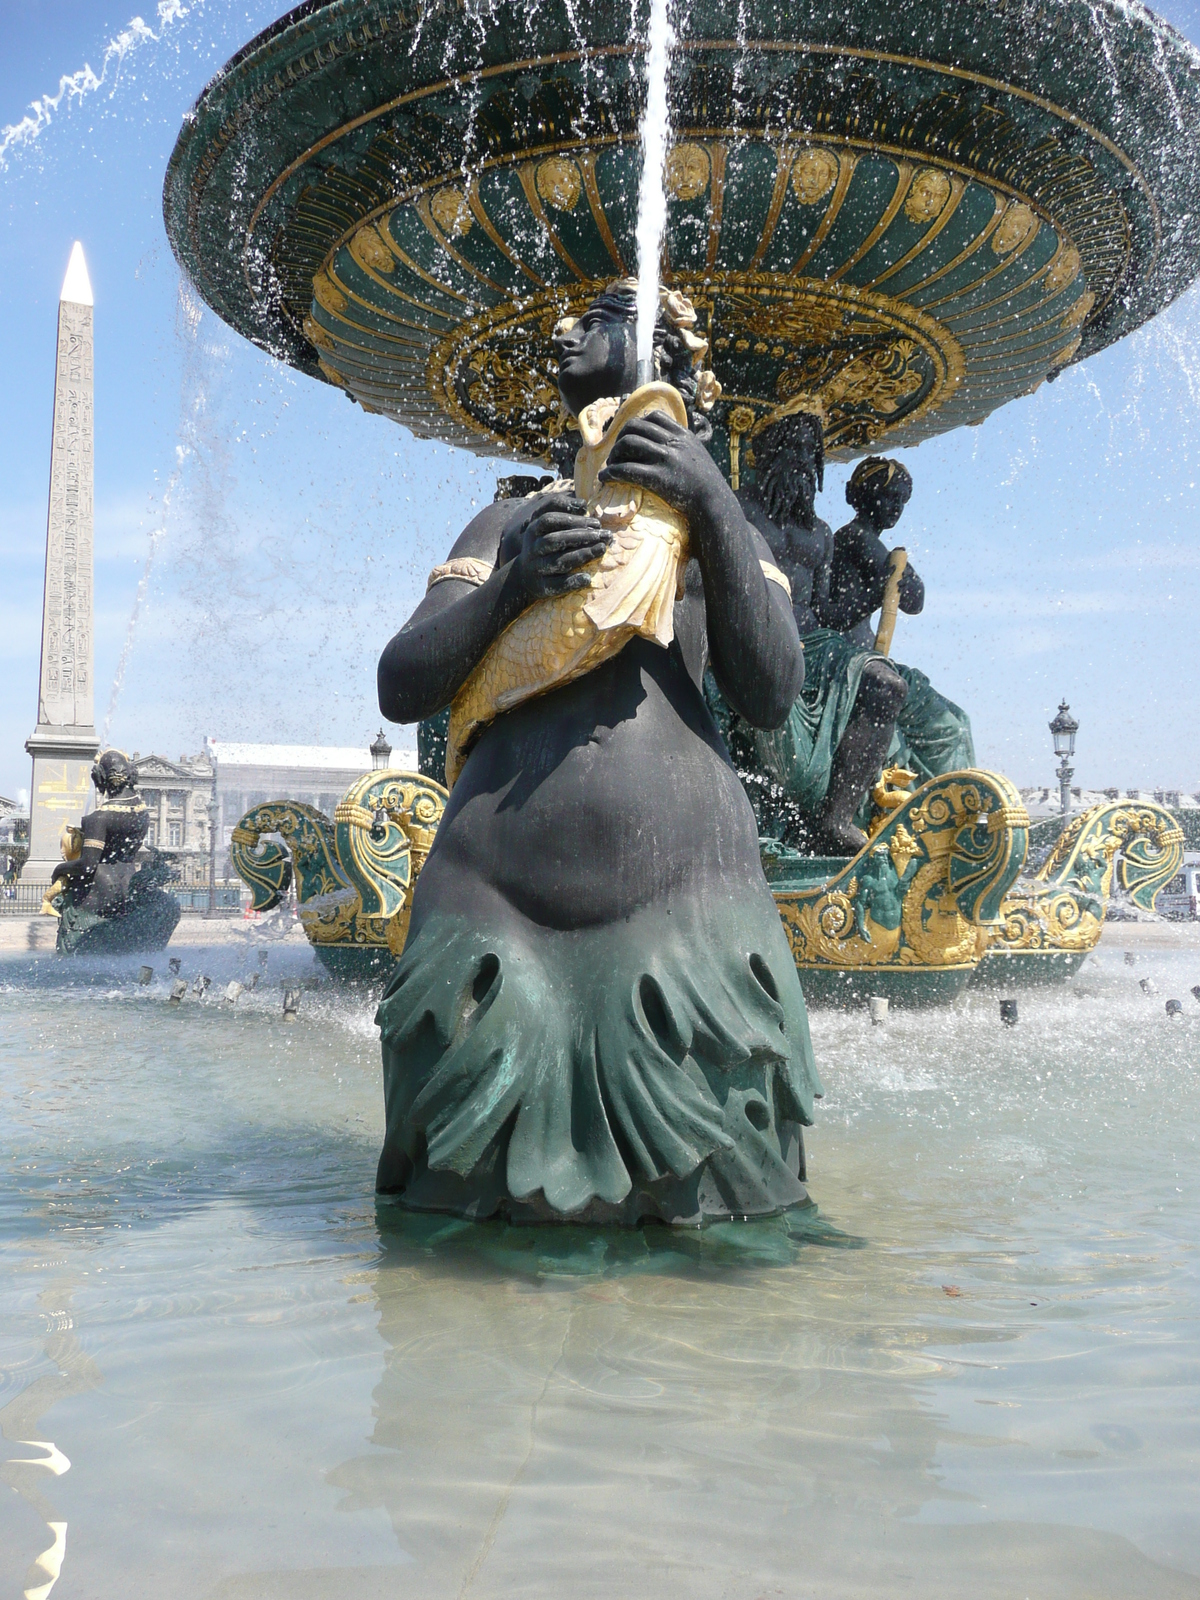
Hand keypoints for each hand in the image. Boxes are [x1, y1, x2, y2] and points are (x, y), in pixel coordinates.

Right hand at [515, 491, 609, 598]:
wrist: (523, 577)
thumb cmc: (543, 545)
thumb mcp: (545, 526)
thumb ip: (562, 512)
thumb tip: (583, 505)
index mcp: (533, 530)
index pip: (549, 519)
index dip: (572, 519)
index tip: (595, 522)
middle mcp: (533, 548)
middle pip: (554, 540)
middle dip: (581, 536)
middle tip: (604, 535)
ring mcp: (536, 568)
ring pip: (558, 562)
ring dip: (581, 555)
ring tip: (602, 549)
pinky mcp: (541, 587)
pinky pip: (557, 585)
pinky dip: (572, 582)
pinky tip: (587, 578)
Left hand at [598, 413, 731, 526]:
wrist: (715, 504)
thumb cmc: (707, 486)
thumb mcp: (698, 456)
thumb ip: (683, 447)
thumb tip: (667, 446)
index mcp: (683, 436)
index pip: (654, 417)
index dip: (637, 426)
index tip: (630, 439)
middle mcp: (674, 443)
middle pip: (636, 426)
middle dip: (620, 438)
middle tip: (616, 455)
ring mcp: (666, 459)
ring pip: (628, 443)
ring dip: (614, 454)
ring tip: (611, 467)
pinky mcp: (659, 478)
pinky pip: (626, 469)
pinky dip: (610, 472)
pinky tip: (604, 478)